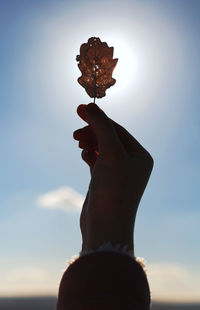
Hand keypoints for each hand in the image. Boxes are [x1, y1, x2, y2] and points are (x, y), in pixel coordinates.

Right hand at [73, 103, 152, 254]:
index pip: (118, 129)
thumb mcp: (110, 153)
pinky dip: (89, 154)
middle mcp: (132, 163)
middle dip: (92, 132)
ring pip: (102, 148)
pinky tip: (84, 155)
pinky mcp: (106, 181)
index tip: (80, 109)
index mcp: (141, 156)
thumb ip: (101, 127)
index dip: (99, 119)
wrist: (106, 226)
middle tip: (75, 132)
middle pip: (109, 138)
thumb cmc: (113, 190)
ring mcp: (119, 173)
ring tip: (78, 142)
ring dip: (90, 142)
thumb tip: (89, 106)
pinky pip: (97, 160)